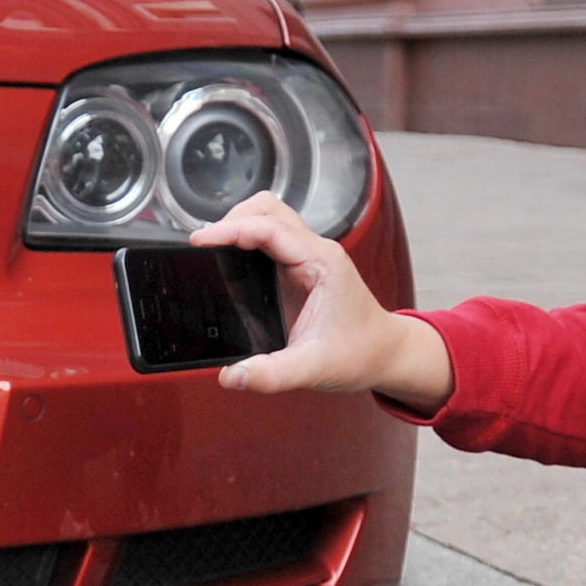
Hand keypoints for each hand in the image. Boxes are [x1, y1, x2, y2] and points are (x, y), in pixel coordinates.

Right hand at [190, 194, 453, 408]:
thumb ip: (271, 374)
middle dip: (232, 220)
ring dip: (239, 226)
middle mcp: (315, 252)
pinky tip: (230, 263)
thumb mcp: (313, 369)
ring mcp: (308, 257)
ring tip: (212, 250)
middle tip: (205, 245)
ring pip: (268, 217)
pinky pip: (268, 240)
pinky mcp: (299, 268)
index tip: (200, 240)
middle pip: (267, 209)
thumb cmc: (360, 354)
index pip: (269, 227)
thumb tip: (231, 376)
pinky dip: (245, 242)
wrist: (385, 354)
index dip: (230, 229)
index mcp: (321, 263)